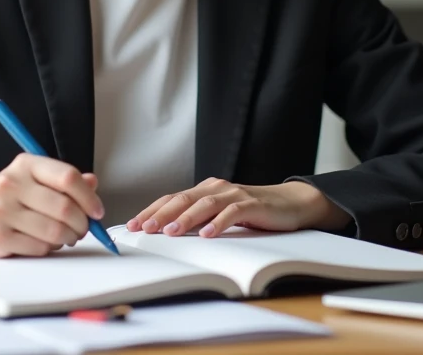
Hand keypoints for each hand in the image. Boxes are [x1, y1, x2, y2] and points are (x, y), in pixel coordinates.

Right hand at [0, 154, 105, 257]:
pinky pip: (39, 248)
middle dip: (82, 223)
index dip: (89, 197)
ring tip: (65, 236)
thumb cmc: (7, 198)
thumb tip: (92, 183)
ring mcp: (2, 211)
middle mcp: (11, 184)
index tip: (97, 211)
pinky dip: (48, 248)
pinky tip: (42, 242)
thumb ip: (63, 181)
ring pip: (54, 231)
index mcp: (25, 164)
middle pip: (64, 207)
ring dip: (68, 238)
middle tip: (83, 228)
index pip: (67, 177)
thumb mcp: (34, 180)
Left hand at [126, 178, 350, 238]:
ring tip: (171, 232)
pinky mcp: (252, 204)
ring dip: (186, 218)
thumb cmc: (252, 212)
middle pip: (183, 199)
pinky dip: (218, 223)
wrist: (290, 203)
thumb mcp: (220, 214)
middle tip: (144, 229)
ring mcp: (235, 194)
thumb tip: (166, 233)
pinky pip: (232, 212)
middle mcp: (216, 188)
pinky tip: (207, 234)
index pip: (172, 199)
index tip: (133, 225)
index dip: (151, 211)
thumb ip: (198, 219)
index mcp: (205, 190)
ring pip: (204, 204)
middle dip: (161, 214)